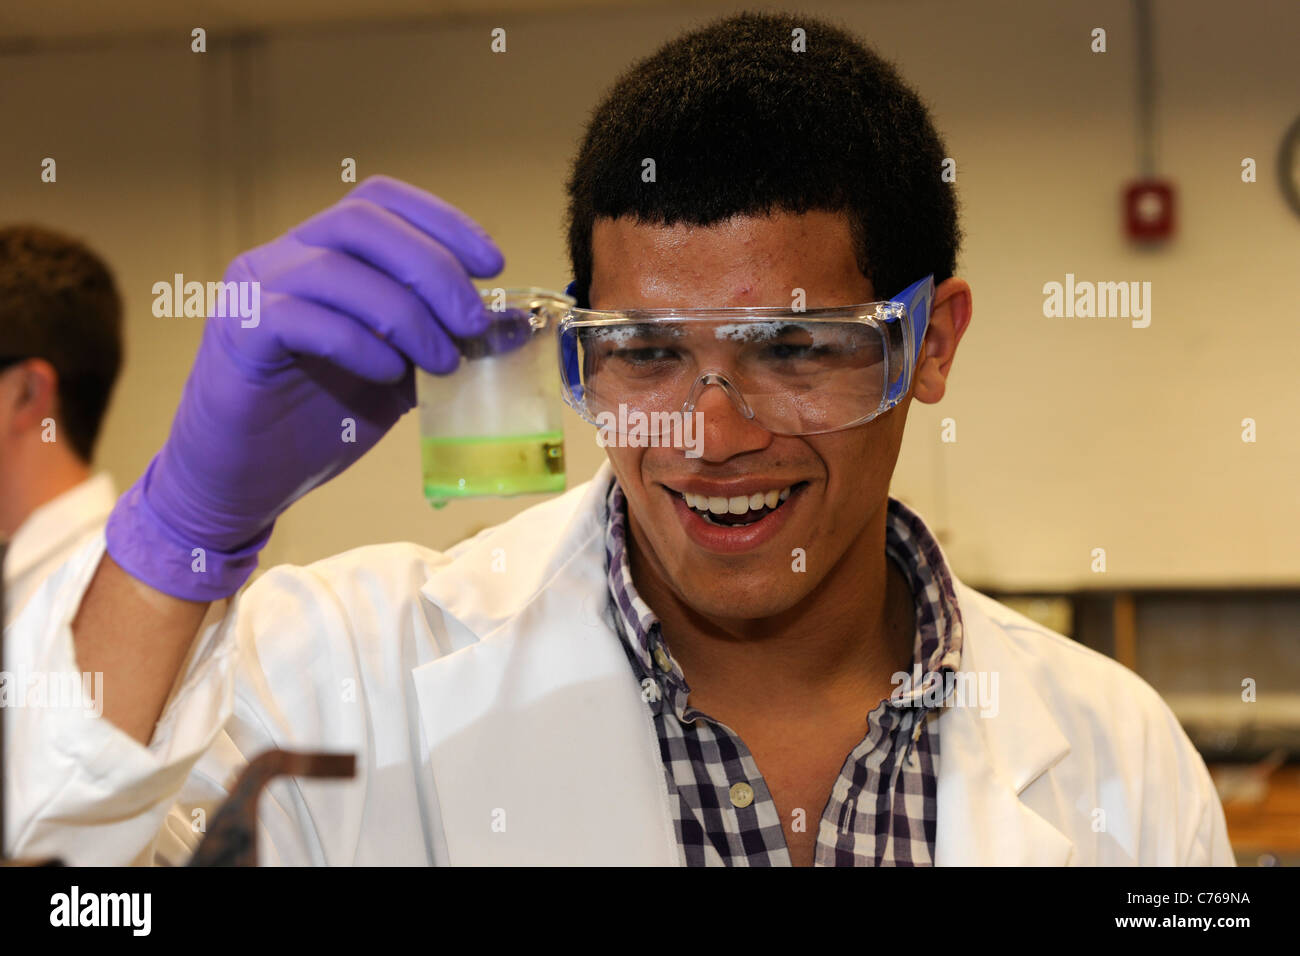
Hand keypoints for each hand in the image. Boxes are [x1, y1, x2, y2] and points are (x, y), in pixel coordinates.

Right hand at [106, 176, 503, 599]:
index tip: (493, 263)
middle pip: (363, 221)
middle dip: (433, 267)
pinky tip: (387, 373)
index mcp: (323, 252)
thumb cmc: (318, 422)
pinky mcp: (237, 334)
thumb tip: (510, 329)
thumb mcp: (401, 377)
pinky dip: (358, 342)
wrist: (244, 481)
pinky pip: (300, 317)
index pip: (381, 200)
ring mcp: (254, 291)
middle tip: (473, 323)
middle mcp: (284, 256)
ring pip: (336, 267)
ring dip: (405, 312)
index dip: (442, 220)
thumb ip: (442, 344)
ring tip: (440, 361)